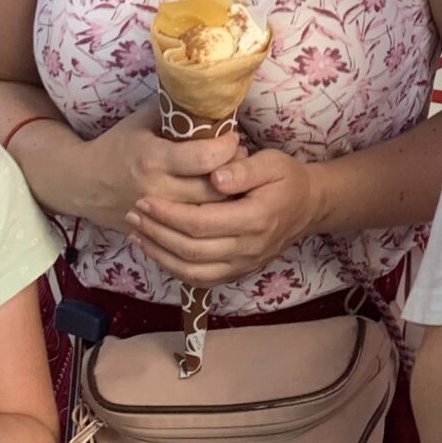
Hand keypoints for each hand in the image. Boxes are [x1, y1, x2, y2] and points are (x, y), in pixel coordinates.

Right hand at [78, 100, 239, 234]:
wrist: (83, 184)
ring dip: (229, 196)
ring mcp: (158, 216)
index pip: (206, 157)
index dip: (228, 146)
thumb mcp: (141, 121)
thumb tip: (211, 99)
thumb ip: (174, 111)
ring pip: (209, 213)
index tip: (233, 135)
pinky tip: (218, 200)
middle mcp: (157, 190)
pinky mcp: (158, 231)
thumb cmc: (116, 146)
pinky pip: (195, 228)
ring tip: (234, 177)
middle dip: (236, 172)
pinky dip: (213, 214)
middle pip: (214, 189)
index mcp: (153, 158)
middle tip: (241, 157)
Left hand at [127, 147, 319, 285]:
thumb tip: (215, 177)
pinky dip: (174, 269)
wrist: (308, 206)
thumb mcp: (272, 162)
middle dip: (157, 233)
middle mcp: (248, 249)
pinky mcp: (238, 272)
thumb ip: (243, 169)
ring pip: (192, 271)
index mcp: (255, 219)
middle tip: (133, 214)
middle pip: (191, 250)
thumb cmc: (287, 178)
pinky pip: (201, 280)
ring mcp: (243, 265)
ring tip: (136, 234)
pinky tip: (157, 251)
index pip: (202, 223)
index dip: (169, 214)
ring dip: (160, 255)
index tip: (145, 199)